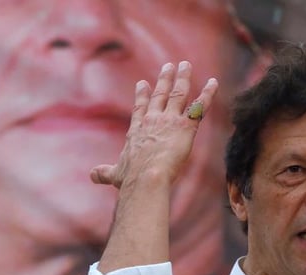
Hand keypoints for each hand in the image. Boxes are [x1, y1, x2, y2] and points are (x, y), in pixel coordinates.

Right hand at [90, 60, 218, 188]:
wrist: (146, 177)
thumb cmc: (130, 179)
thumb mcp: (114, 174)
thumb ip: (104, 172)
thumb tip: (92, 175)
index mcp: (137, 130)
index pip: (140, 108)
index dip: (142, 95)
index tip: (143, 83)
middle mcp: (153, 120)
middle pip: (160, 94)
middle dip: (165, 79)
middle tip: (169, 66)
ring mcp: (169, 121)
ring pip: (178, 94)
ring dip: (183, 78)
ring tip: (186, 65)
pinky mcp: (186, 127)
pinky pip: (199, 107)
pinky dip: (208, 94)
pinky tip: (214, 83)